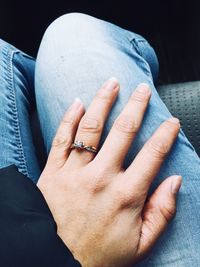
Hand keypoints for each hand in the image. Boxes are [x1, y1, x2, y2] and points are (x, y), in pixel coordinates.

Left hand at [37, 78, 181, 266]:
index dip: (165, 134)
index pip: (153, 154)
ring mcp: (74, 172)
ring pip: (91, 128)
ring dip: (103, 102)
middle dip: (136, 106)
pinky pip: (61, 139)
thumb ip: (162, 212)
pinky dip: (69, 118)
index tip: (172, 121)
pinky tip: (78, 102)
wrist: (52, 260)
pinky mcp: (52, 172)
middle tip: (143, 89)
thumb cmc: (98, 254)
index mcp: (126, 194)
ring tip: (112, 83)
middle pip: (123, 131)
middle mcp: (101, 177)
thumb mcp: (140, 244)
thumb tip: (175, 181)